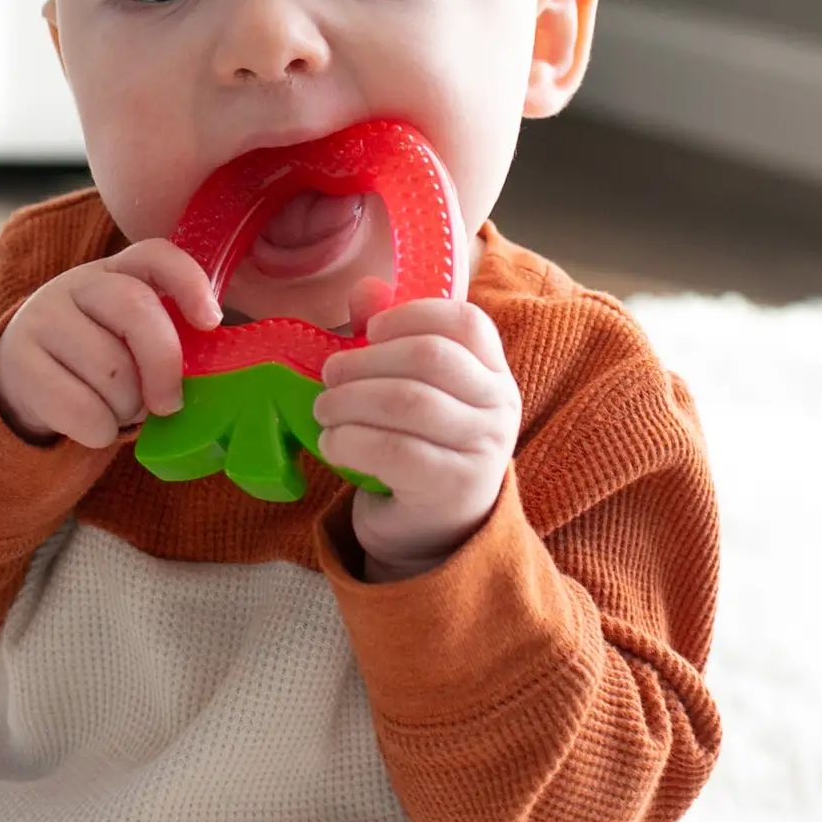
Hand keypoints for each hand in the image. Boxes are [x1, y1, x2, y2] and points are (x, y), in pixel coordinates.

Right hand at [0, 241, 221, 448]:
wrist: (18, 378)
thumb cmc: (93, 357)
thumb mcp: (125, 333)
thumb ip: (162, 336)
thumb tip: (206, 373)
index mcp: (114, 271)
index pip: (155, 255)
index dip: (189, 283)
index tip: (210, 322)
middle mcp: (75, 285)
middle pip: (136, 310)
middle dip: (164, 365)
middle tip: (169, 403)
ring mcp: (43, 320)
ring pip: (112, 372)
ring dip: (129, 408)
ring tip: (118, 407)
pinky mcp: (21, 365)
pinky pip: (83, 410)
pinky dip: (102, 430)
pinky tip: (94, 424)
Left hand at [314, 293, 520, 581]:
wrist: (435, 532)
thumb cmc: (420, 446)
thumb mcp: (412, 389)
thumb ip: (390, 338)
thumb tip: (365, 289)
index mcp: (493, 371)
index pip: (466, 322)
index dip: (410, 315)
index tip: (369, 332)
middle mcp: (499, 405)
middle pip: (429, 358)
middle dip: (365, 361)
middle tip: (328, 374)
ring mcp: (482, 448)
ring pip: (408, 402)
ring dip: (349, 400)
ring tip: (323, 410)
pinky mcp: (453, 487)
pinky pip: (394, 451)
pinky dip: (350, 441)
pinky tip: (331, 444)